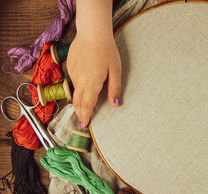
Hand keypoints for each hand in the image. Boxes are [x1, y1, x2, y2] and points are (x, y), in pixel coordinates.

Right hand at [67, 0, 119, 127]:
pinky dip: (77, 87)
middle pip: (77, 101)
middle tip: (82, 120)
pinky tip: (83, 85)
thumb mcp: (115, 70)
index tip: (84, 124)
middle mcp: (79, 80)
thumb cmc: (106, 50)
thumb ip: (114, 88)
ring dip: (78, 100)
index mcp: (91, 83)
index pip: (87, 105)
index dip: (85, 116)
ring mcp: (72, 73)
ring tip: (82, 108)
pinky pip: (73, 80)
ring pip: (75, 91)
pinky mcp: (70, 66)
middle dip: (80, 112)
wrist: (92, 32)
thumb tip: (115, 104)